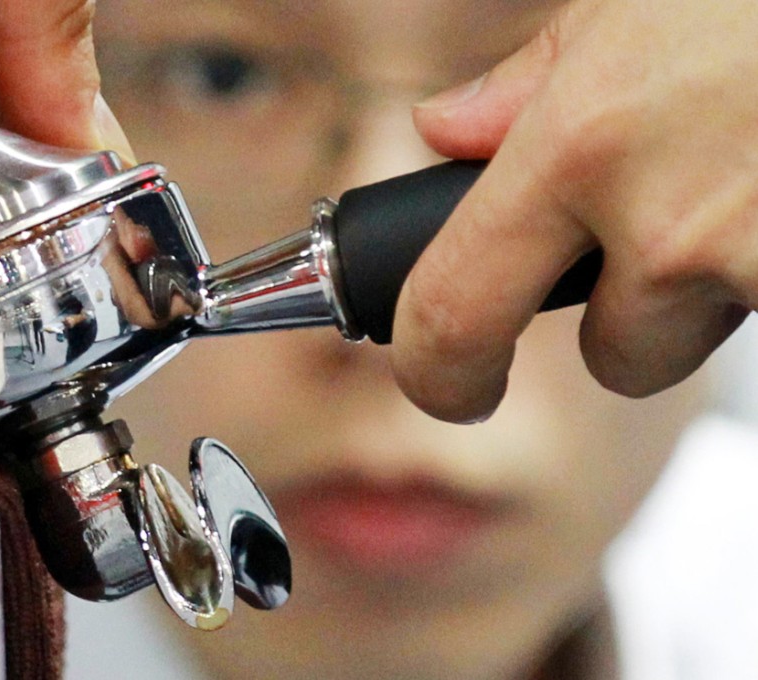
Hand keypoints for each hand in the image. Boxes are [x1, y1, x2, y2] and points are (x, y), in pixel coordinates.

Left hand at [393, 0, 757, 421]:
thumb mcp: (636, 3)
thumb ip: (528, 86)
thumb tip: (444, 132)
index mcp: (582, 143)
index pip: (453, 311)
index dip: (436, 370)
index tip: (445, 383)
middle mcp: (673, 222)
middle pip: (613, 358)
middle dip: (635, 313)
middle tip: (682, 222)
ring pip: (712, 346)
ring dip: (721, 293)